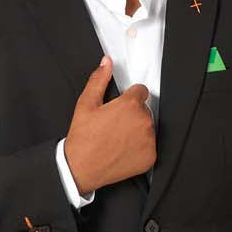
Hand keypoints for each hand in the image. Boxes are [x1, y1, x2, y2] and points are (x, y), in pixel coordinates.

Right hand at [63, 55, 155, 193]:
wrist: (81, 168)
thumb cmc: (83, 138)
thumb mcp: (86, 104)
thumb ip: (99, 80)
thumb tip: (106, 63)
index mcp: (130, 105)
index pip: (141, 91)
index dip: (129, 98)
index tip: (120, 108)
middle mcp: (143, 121)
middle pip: (144, 110)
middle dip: (132, 115)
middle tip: (114, 126)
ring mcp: (148, 140)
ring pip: (148, 128)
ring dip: (137, 131)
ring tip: (118, 139)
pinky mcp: (150, 157)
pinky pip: (150, 147)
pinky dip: (140, 149)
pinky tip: (123, 150)